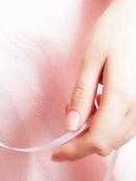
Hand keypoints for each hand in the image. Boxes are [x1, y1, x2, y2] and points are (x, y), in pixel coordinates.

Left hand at [51, 0, 135, 160]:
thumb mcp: (91, 58)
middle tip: (66, 118)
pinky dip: (108, 123)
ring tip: (80, 106)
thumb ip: (82, 94)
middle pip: (108, 144)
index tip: (56, 151)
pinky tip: (97, 102)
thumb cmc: (114, 31)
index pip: (98, 140)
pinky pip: (126, 126)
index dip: (75, 150)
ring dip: (96, 132)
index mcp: (123, 96)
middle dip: (83, 141)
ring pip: (118, 138)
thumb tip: (70, 125)